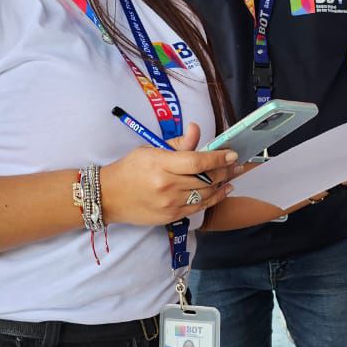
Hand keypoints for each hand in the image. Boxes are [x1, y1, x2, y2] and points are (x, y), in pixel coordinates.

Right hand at [101, 123, 236, 224]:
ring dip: (223, 184)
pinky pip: (199, 207)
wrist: (109, 197)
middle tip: (237, 164)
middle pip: (205, 179)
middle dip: (225, 170)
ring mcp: (169, 204)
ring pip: (206, 194)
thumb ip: (178, 144)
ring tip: (233, 175)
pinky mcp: (171, 216)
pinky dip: (214, 198)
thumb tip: (197, 130)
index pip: (196, 162)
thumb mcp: (150, 150)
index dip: (218, 158)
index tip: (232, 153)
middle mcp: (166, 186)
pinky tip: (223, 190)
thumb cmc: (129, 169)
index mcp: (160, 165)